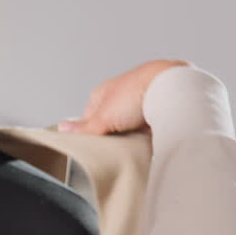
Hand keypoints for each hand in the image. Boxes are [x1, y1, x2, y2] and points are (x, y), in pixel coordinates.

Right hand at [58, 59, 190, 134]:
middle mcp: (121, 95)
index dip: (90, 134)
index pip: (88, 118)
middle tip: (116, 147)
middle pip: (110, 124)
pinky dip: (148, 135)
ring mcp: (140, 101)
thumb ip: (84, 127)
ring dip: (132, 137)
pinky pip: (148, 128)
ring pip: (130, 127)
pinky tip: (149, 140)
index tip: (94, 146)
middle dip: (113, 136)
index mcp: (103, 92)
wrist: (172, 88)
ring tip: (134, 143)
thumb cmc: (138, 91)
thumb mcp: (104, 116)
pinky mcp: (158, 109)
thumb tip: (63, 129)